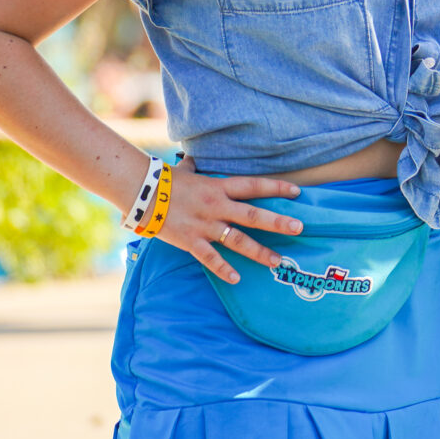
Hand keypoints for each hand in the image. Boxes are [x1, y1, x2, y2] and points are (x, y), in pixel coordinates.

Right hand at [154, 158, 304, 283]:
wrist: (139, 193)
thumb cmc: (163, 181)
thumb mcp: (185, 171)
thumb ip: (195, 168)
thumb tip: (194, 159)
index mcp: (219, 187)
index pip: (254, 185)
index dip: (277, 187)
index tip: (298, 192)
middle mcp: (217, 206)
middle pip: (253, 215)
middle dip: (278, 222)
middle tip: (299, 228)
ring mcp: (204, 225)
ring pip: (237, 240)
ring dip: (259, 251)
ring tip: (277, 261)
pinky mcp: (190, 241)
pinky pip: (210, 258)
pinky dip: (223, 269)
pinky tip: (237, 278)